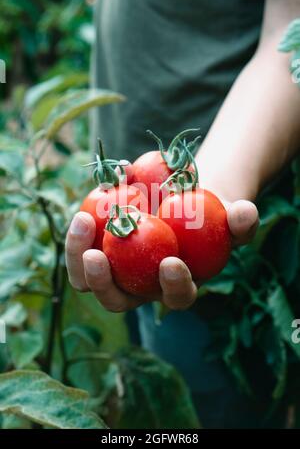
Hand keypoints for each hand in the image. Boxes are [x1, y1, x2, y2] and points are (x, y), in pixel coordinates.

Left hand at [65, 199, 257, 311]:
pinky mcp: (98, 249)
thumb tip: (245, 214)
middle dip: (104, 285)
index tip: (171, 261)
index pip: (177, 297)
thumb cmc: (210, 214)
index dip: (174, 286)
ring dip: (78, 256)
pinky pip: (82, 247)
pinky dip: (80, 231)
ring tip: (83, 220)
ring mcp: (117, 272)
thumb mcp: (231, 214)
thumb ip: (242, 220)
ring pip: (87, 280)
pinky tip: (90, 200)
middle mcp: (142, 287)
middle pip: (117, 300)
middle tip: (98, 257)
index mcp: (177, 287)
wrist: (184, 200)